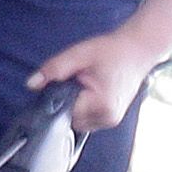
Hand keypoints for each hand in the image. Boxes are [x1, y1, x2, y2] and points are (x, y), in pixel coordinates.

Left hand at [28, 27, 166, 133]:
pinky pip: (87, 119)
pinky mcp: (111, 119)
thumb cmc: (112, 50)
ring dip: (75, 106)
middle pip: (69, 119)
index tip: (61, 85)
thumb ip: (54, 69)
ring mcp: (110, 120)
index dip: (56, 99)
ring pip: (78, 121)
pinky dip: (84, 108)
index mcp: (100, 104)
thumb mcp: (79, 54)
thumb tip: (32, 84)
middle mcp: (106, 117)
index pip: (63, 112)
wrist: (138, 50)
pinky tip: (90, 91)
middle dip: (66, 102)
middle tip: (76, 80)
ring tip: (85, 84)